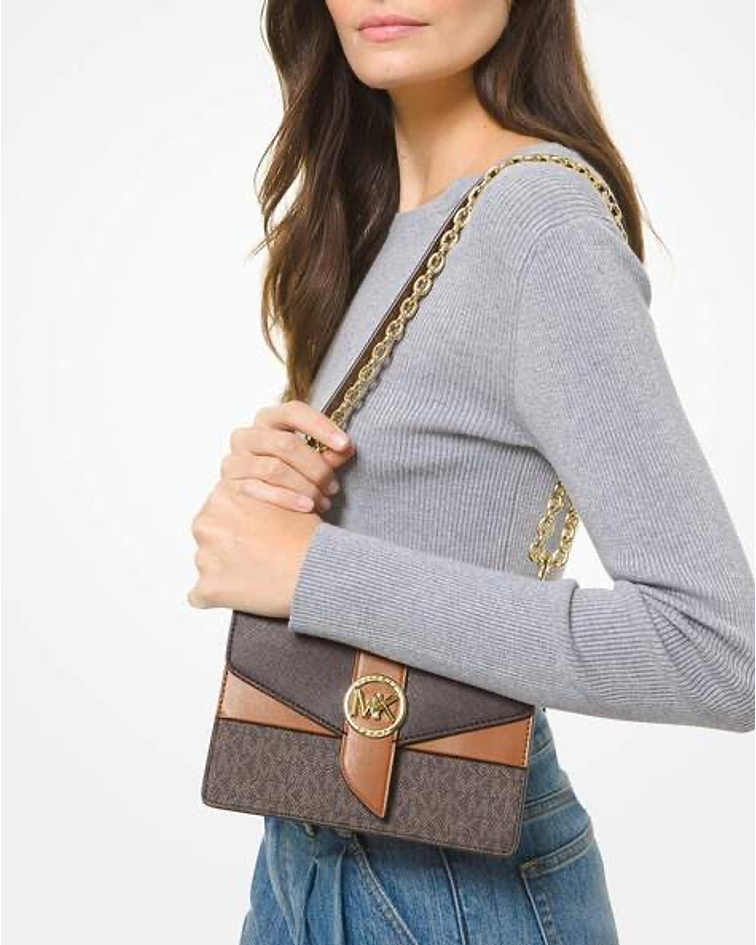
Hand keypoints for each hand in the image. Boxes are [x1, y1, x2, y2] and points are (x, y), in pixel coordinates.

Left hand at [187, 478, 320, 617]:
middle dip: (228, 547)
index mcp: (222, 498)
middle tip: (256, 556)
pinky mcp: (208, 589)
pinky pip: (200, 596)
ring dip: (226, 571)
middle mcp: (206, 525)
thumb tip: (248, 508)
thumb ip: (253, 500)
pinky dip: (218, 596)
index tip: (254, 536)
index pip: (219, 513)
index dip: (240, 526)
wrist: (315, 569)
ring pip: (207, 565)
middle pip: (211, 537)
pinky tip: (243, 592)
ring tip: (257, 575)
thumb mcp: (281, 500)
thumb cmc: (305, 538)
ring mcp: (205, 558)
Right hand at [219, 400, 355, 512]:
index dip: (321, 426)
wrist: (258, 507)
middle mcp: (247, 436)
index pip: (293, 412)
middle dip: (316, 467)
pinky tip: (307, 507)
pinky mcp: (232, 485)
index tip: (346, 445)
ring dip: (305, 486)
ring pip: (275, 469)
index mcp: (268, 420)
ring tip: (324, 501)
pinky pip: (260, 489)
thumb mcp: (311, 462)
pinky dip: (287, 498)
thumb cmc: (289, 476)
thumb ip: (328, 454)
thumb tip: (347, 448)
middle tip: (334, 486)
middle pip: (285, 444)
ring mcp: (235, 460)